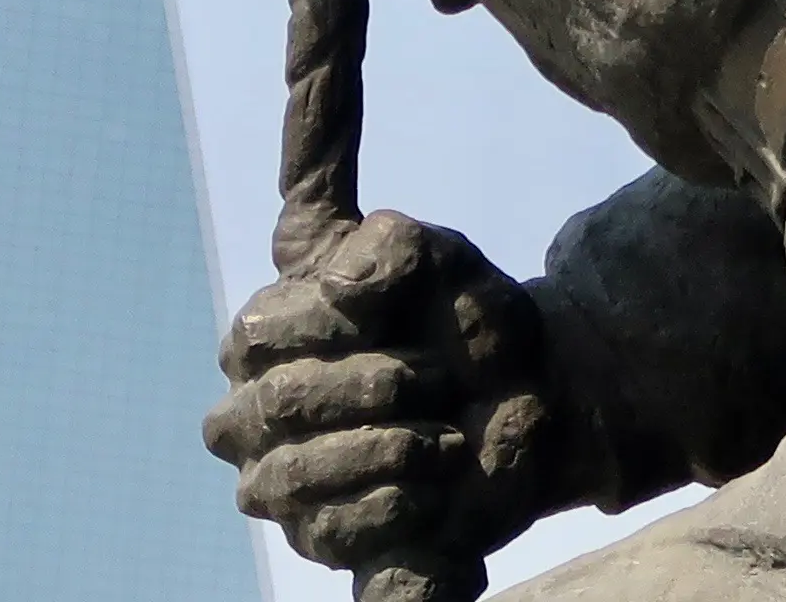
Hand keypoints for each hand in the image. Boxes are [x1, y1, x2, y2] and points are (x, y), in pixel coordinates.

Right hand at [204, 211, 561, 576]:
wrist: (534, 392)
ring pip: (296, 477)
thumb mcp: (443, 259)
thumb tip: (338, 282)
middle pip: (280, 403)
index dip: (340, 321)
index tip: (401, 312)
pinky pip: (337, 533)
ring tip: (450, 436)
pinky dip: (401, 504)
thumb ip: (390, 245)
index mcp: (264, 334)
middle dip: (381, 384)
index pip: (260, 334)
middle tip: (443, 376)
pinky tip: (436, 485)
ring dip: (397, 447)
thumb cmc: (461, 318)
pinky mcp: (321, 538)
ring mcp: (279, 482)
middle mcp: (252, 412)